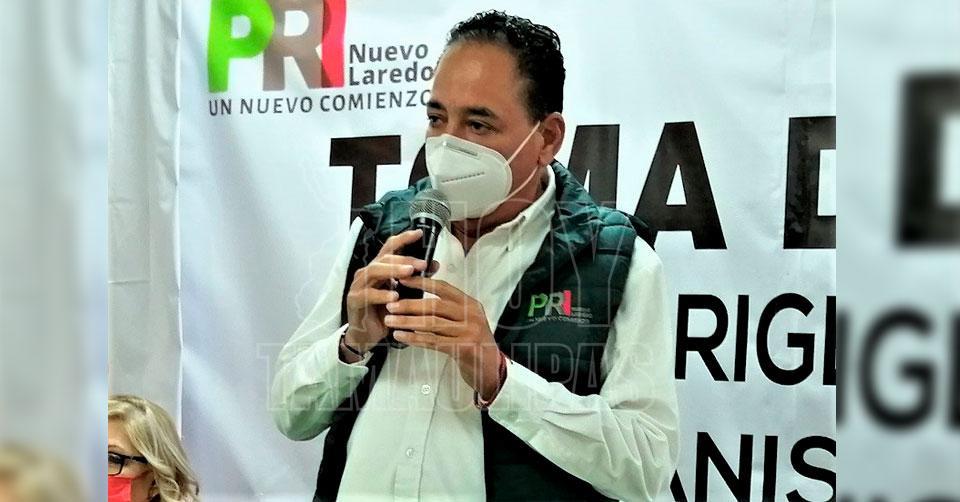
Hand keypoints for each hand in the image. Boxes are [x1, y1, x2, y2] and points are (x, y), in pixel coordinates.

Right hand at [343, 229, 429, 357]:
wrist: (366, 334)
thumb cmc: (385, 312)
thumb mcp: (404, 294)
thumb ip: (416, 279)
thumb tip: (434, 264)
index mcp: (380, 268)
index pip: (390, 248)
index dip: (403, 239)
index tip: (419, 233)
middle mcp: (368, 272)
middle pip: (384, 258)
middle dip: (404, 259)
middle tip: (422, 264)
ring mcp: (359, 285)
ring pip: (374, 271)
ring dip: (393, 271)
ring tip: (409, 273)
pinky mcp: (354, 299)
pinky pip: (368, 294)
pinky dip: (382, 295)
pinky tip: (394, 297)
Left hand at [383, 276, 502, 399]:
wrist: (491, 368)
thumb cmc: (473, 343)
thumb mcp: (465, 321)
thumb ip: (448, 310)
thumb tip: (416, 300)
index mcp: (471, 304)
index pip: (443, 287)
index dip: (421, 282)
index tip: (402, 279)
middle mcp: (471, 315)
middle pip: (435, 305)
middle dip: (410, 304)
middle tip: (390, 305)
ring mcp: (469, 332)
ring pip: (432, 324)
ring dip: (407, 322)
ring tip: (390, 320)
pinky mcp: (464, 349)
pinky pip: (433, 341)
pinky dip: (414, 338)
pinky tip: (400, 336)